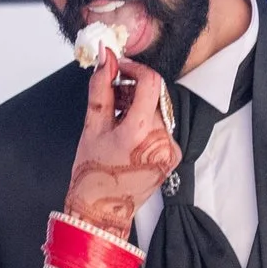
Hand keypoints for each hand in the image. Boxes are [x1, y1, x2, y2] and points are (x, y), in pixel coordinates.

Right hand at [64, 52, 179, 236]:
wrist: (102, 210)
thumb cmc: (92, 172)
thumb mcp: (92, 126)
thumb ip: (101, 88)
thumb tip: (105, 57)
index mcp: (139, 132)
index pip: (150, 82)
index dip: (134, 69)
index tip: (120, 70)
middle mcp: (161, 140)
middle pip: (154, 96)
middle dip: (133, 91)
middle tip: (112, 101)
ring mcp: (170, 149)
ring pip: (158, 111)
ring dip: (140, 108)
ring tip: (118, 123)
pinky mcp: (174, 155)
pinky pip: (163, 128)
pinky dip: (147, 125)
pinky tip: (130, 138)